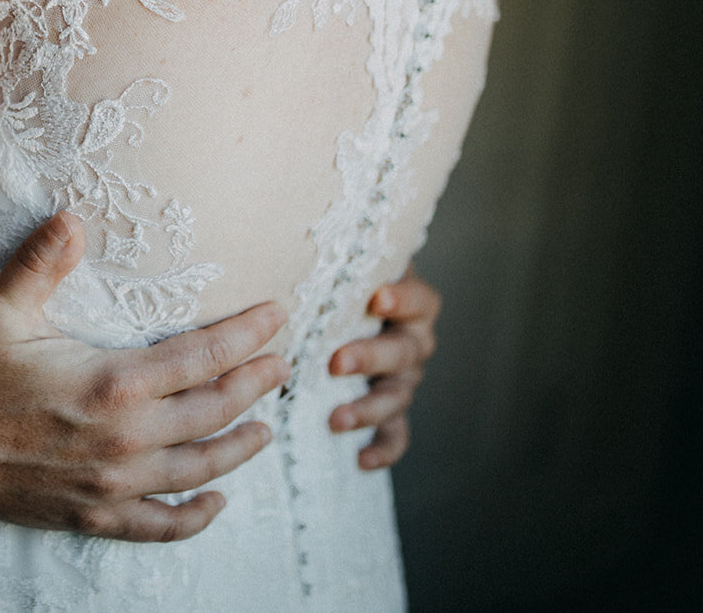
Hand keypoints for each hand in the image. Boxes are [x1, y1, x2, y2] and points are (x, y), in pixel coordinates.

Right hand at [0, 213, 289, 542]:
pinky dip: (197, 516)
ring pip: (200, 468)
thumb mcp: (1, 309)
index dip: (247, 335)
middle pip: (215, 411)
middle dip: (256, 385)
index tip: (278, 317)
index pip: (204, 356)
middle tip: (282, 366)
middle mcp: (126, 439)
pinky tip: (217, 502)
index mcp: (113, 383)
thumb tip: (72, 218)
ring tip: (266, 428)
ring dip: (241, 447)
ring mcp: (114, 485)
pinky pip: (162, 525)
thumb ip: (40, 262)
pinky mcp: (94, 516)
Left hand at [326, 266, 440, 469]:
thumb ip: (325, 261)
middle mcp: (411, 340)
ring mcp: (402, 378)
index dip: (404, 300)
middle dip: (371, 357)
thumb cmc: (331, 286)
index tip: (376, 298)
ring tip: (336, 419)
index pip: (420, 300)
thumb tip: (282, 243)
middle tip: (336, 362)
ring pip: (398, 395)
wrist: (332, 316)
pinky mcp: (390, 410)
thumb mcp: (336, 269)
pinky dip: (383, 448)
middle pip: (406, 351)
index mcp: (405, 303)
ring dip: (369, 408)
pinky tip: (361, 459)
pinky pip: (396, 433)